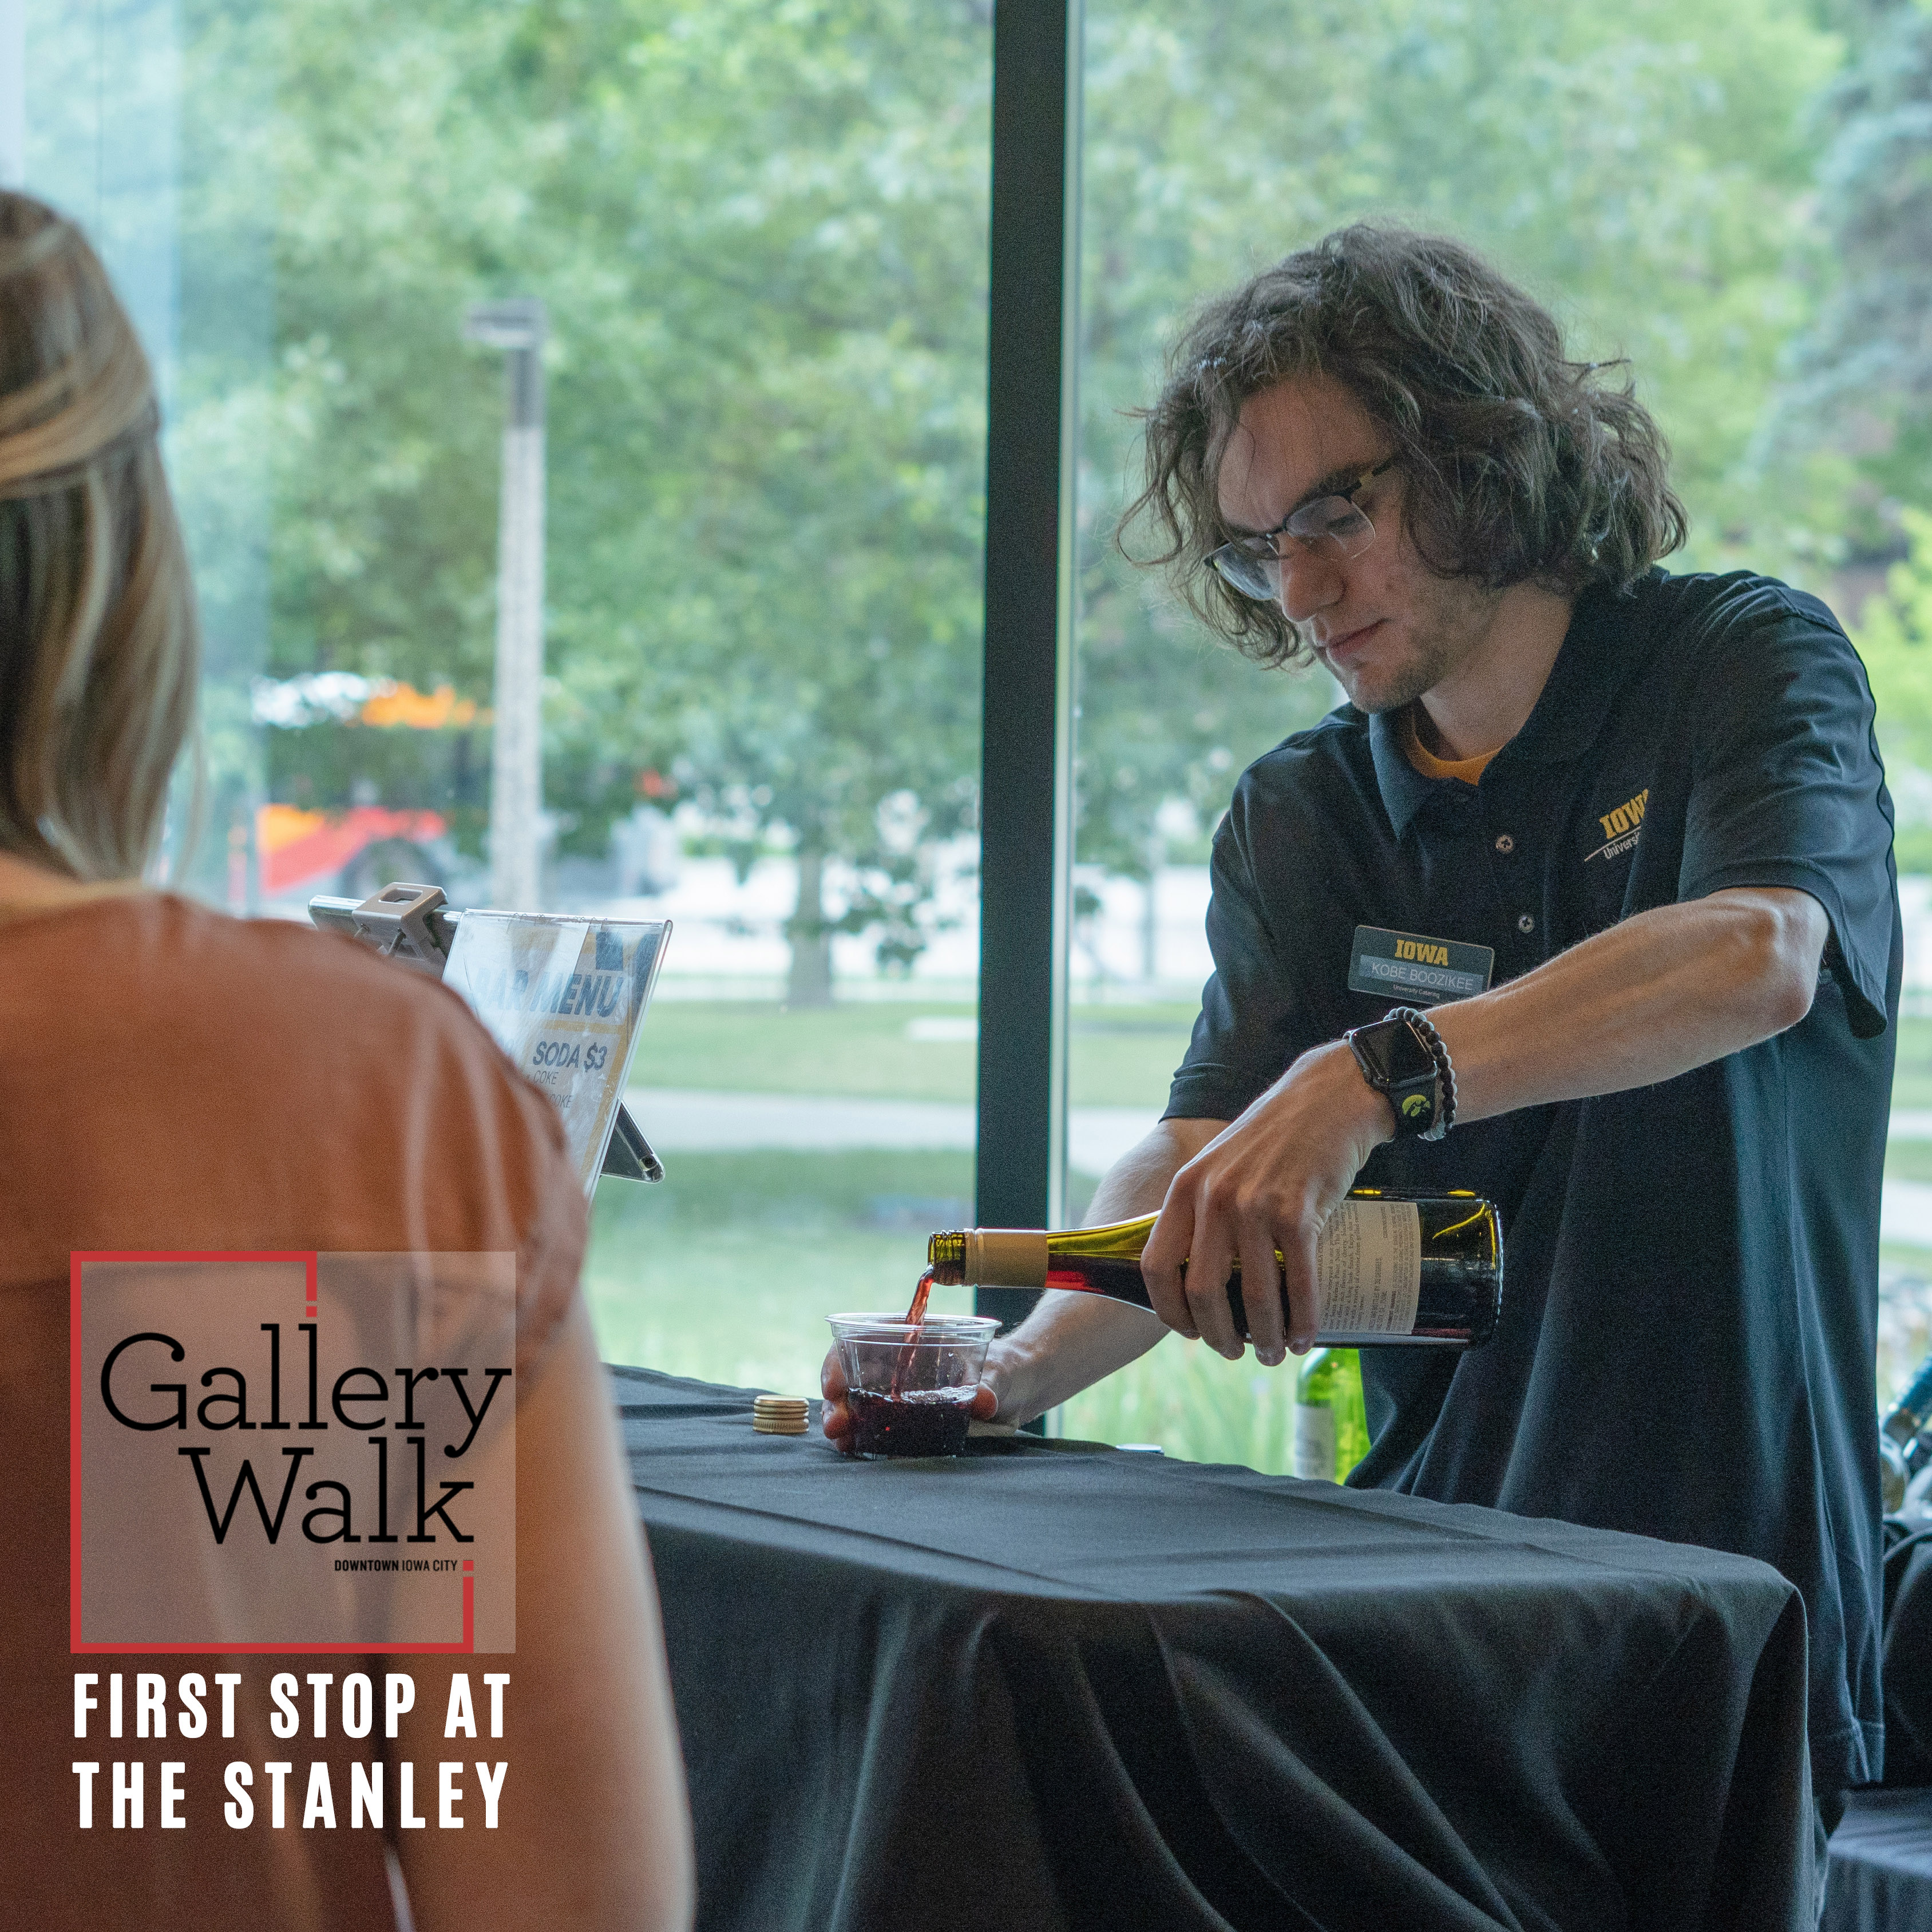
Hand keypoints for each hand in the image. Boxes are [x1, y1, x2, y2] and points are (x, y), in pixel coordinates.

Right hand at [819, 1346, 999, 1454]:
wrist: (1017, 1390)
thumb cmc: (1006, 1369)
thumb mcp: (999, 1372)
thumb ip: (990, 1384)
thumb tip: (982, 1400)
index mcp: (911, 1339)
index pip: (862, 1341)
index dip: (839, 1360)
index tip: (834, 1385)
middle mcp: (897, 1365)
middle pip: (852, 1377)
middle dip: (836, 1401)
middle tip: (836, 1425)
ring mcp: (898, 1393)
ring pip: (857, 1403)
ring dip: (843, 1421)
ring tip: (840, 1441)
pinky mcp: (905, 1419)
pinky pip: (874, 1425)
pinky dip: (859, 1436)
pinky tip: (852, 1448)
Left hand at [1139, 1040, 1392, 1365]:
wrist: (1328, 1097)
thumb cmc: (1274, 1138)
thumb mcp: (1220, 1165)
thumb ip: (1204, 1210)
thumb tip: (1198, 1274)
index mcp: (1186, 1188)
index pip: (1156, 1265)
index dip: (1168, 1309)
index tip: (1188, 1331)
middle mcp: (1214, 1197)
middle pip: (1202, 1291)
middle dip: (1218, 1335)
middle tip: (1236, 1352)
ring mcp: (1257, 1205)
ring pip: (1254, 1295)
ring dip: (1266, 1337)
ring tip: (1276, 1353)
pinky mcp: (1301, 1211)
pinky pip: (1299, 1282)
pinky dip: (1303, 1319)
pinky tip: (1306, 1336)